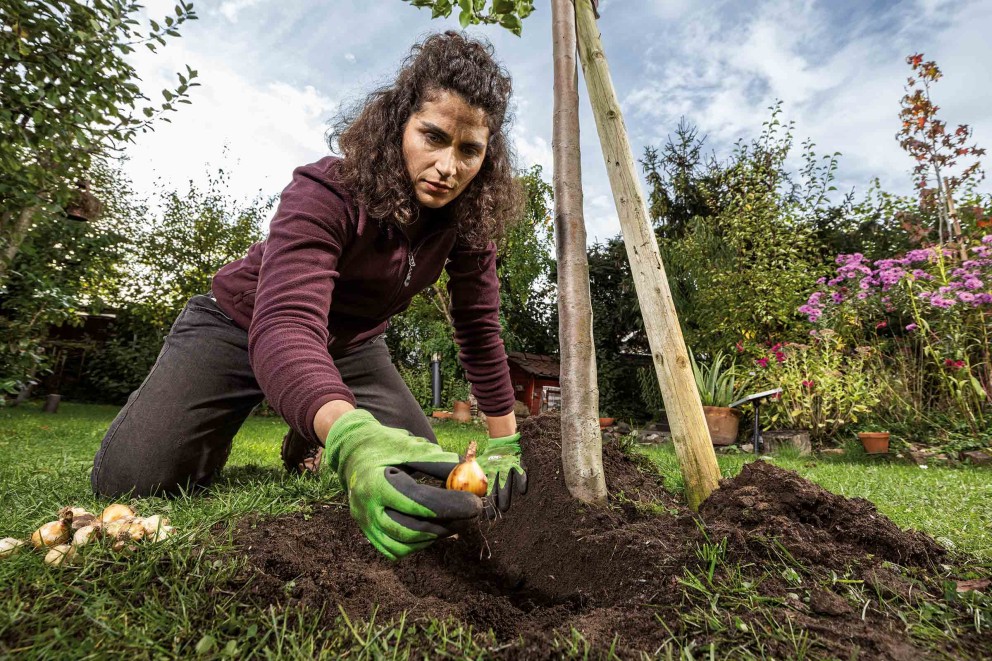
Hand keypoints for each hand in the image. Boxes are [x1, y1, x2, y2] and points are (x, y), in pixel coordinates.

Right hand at [324, 409, 481, 559]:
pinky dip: (418, 544)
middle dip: (446, 525)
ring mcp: (365, 523)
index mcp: (376, 483)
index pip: (419, 502)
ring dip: (434, 536)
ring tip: (455, 522)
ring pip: (403, 544)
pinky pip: (395, 549)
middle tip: (469, 515)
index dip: (450, 505)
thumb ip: (437, 461)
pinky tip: (433, 530)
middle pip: (411, 529)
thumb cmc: (384, 445)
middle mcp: (367, 507)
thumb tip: (467, 471)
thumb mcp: (409, 446)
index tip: (474, 503)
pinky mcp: (368, 532)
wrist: (353, 451)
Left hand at [477, 433, 526, 516]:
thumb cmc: (490, 455)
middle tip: (492, 516)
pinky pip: (521, 472)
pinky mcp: (517, 463)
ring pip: (506, 483)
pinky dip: (522, 480)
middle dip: (494, 502)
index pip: (485, 488)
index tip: (482, 512)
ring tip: (504, 508)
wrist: (502, 439)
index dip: (484, 500)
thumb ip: (469, 469)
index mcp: (487, 471)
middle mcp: (497, 470)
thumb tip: (455, 481)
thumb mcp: (479, 462)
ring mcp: (508, 467)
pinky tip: (522, 491)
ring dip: (505, 496)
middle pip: (495, 488)